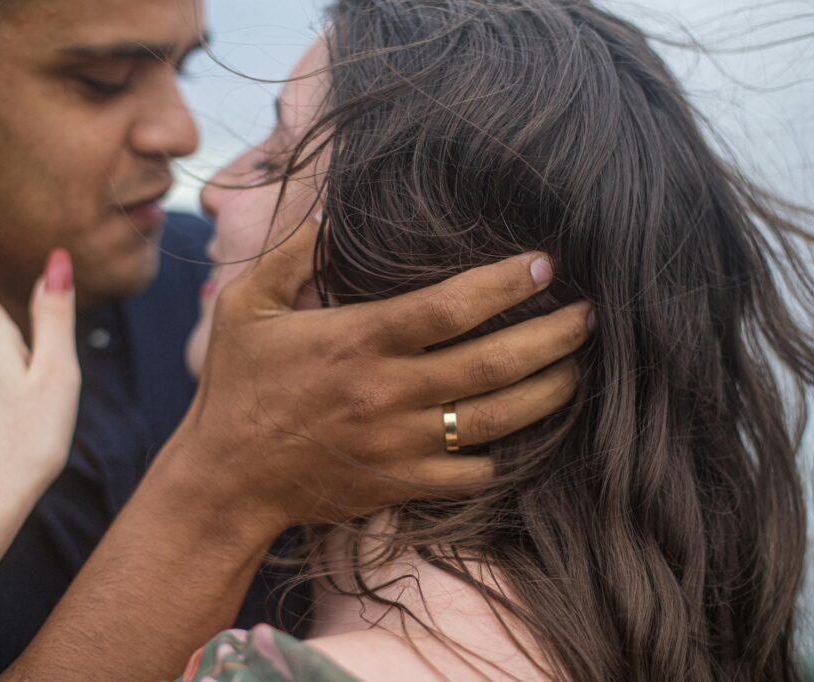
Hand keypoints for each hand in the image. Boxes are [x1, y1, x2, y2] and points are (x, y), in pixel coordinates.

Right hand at [172, 216, 589, 526]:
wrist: (226, 480)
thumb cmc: (237, 388)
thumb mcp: (244, 308)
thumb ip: (288, 254)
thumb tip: (326, 211)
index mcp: (358, 342)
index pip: (450, 307)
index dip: (506, 284)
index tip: (544, 264)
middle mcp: (389, 393)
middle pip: (491, 363)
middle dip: (550, 337)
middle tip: (588, 316)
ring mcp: (400, 444)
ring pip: (495, 420)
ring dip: (547, 392)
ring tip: (577, 367)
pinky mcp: (401, 484)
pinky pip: (471, 473)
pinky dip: (503, 453)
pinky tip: (522, 431)